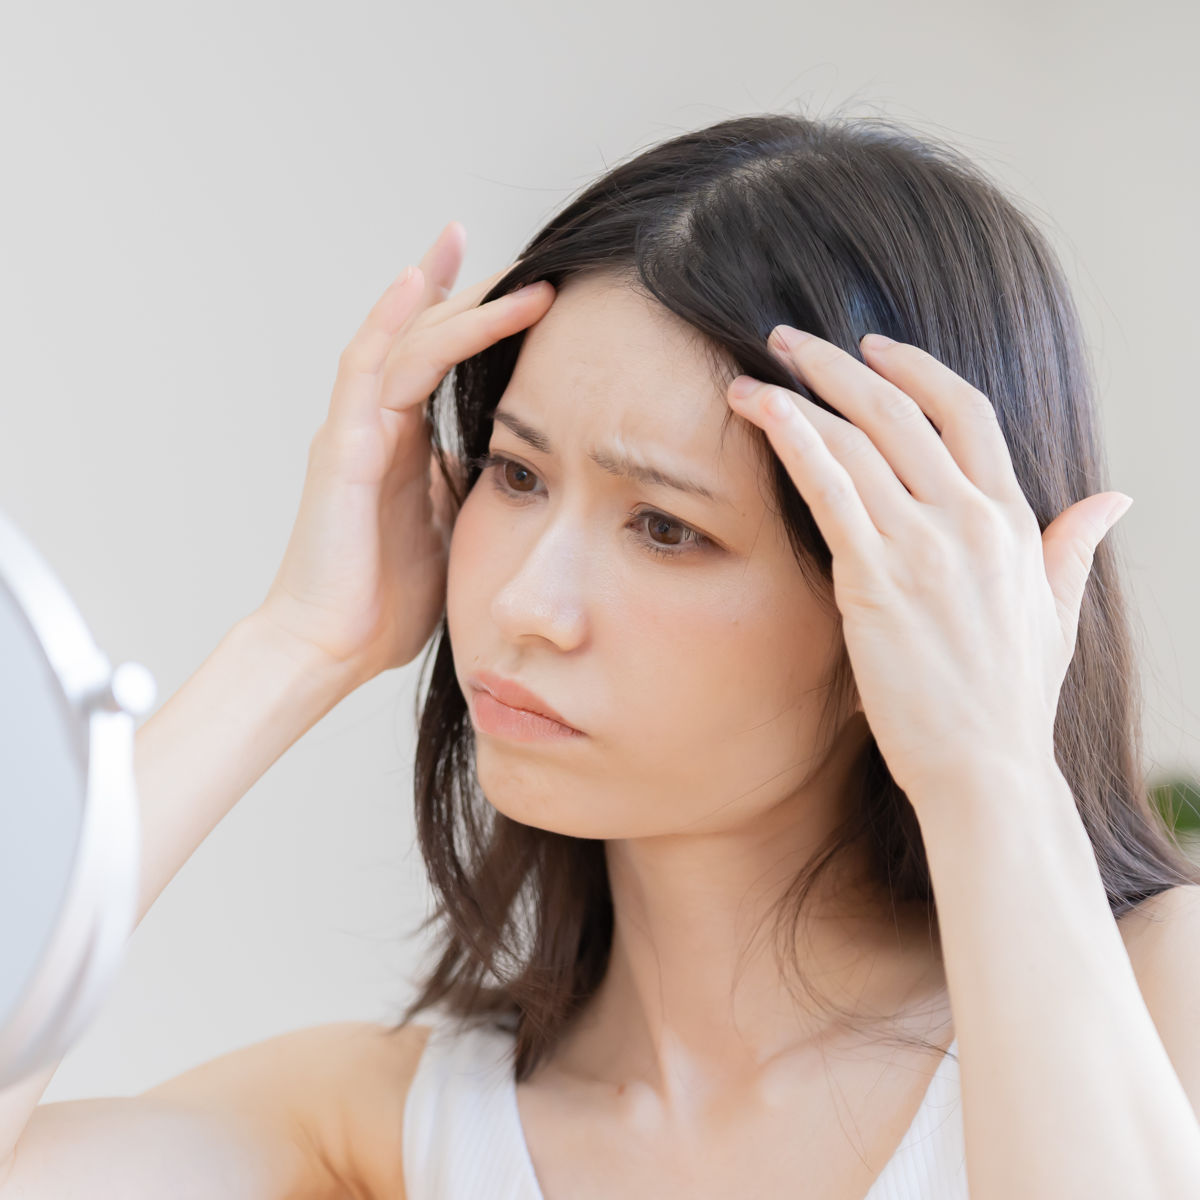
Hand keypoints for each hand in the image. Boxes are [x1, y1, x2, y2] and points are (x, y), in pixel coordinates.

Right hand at [258, 221, 554, 686]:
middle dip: (467, 289)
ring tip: (500, 262)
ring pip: (404, 342)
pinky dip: (396, 323)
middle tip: (517, 253)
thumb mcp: (449, 533)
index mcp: (401, 445)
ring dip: (453, 299)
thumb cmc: (385, 603)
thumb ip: (466, 490)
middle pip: (423, 337)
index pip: (440, 364)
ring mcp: (355, 432)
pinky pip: (369, 369)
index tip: (519, 283)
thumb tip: (513, 467)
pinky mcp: (343, 449)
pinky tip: (421, 281)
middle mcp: (375, 426)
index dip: (471, 317)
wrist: (331, 649)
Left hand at [725, 327, 1131, 804]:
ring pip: (857, 441)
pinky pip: (829, 490)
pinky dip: (794, 442)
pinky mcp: (874, 579)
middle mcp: (969, 519)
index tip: (874, 347)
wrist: (984, 768)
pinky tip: (762, 412)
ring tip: (753, 374)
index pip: (967, 412)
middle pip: (901, 411)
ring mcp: (922, 546)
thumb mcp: (1058, 613)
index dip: (916, 368)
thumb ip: (1072, 546)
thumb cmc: (1011, 700)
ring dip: (799, 396)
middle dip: (839, 365)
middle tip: (791, 337)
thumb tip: (1114, 499)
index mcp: (1011, 520)